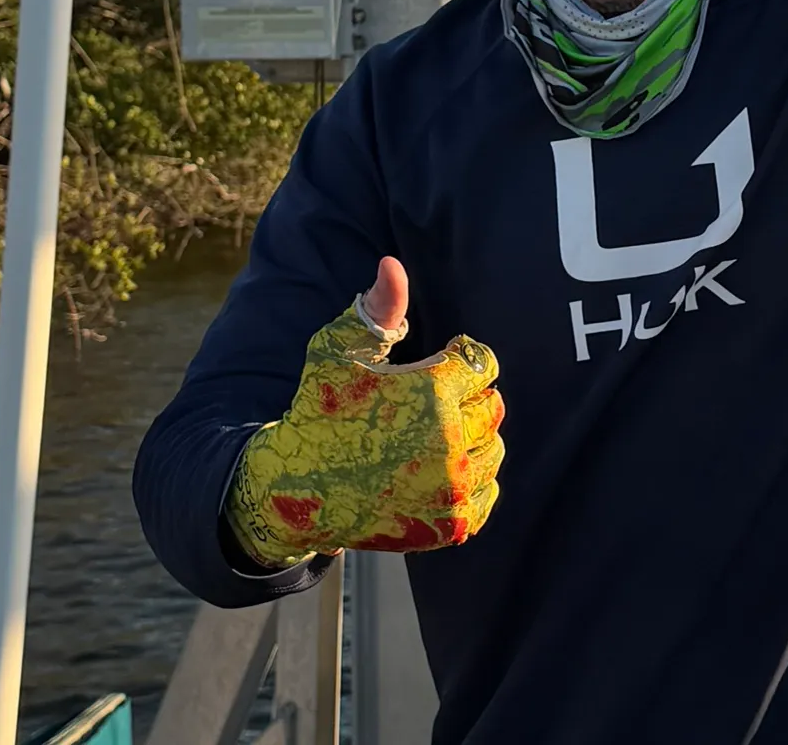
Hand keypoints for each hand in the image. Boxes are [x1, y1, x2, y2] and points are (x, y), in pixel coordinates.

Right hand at [225, 257, 504, 567]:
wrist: (293, 491)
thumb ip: (377, 307)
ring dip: (472, 438)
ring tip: (433, 435)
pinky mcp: (451, 523)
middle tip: (430, 405)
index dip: (458, 361)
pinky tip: (440, 470)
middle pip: (493, 405)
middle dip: (467, 399)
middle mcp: (451, 440)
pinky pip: (488, 492)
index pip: (483, 363)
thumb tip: (392, 262)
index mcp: (433, 391)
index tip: (434, 367)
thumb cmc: (318, 412)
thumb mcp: (338, 352)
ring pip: (493, 447)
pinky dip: (472, 480)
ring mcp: (453, 486)